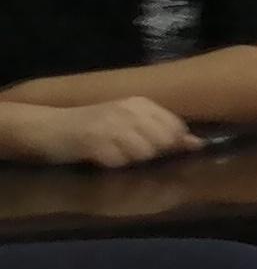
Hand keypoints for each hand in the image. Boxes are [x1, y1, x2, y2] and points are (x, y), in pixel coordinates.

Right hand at [0, 94, 197, 166]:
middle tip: (126, 153)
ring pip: (143, 153)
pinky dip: (112, 165)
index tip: (157, 151)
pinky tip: (100, 158)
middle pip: (163, 141)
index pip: (176, 126)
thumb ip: (162, 132)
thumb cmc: (91, 128)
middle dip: (152, 154)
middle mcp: (129, 109)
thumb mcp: (129, 124)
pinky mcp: (94, 140)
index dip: (171, 144)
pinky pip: (119, 162)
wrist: (46, 128)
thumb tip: (197, 143)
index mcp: (140, 103)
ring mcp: (111, 124)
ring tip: (112, 154)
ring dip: (131, 161)